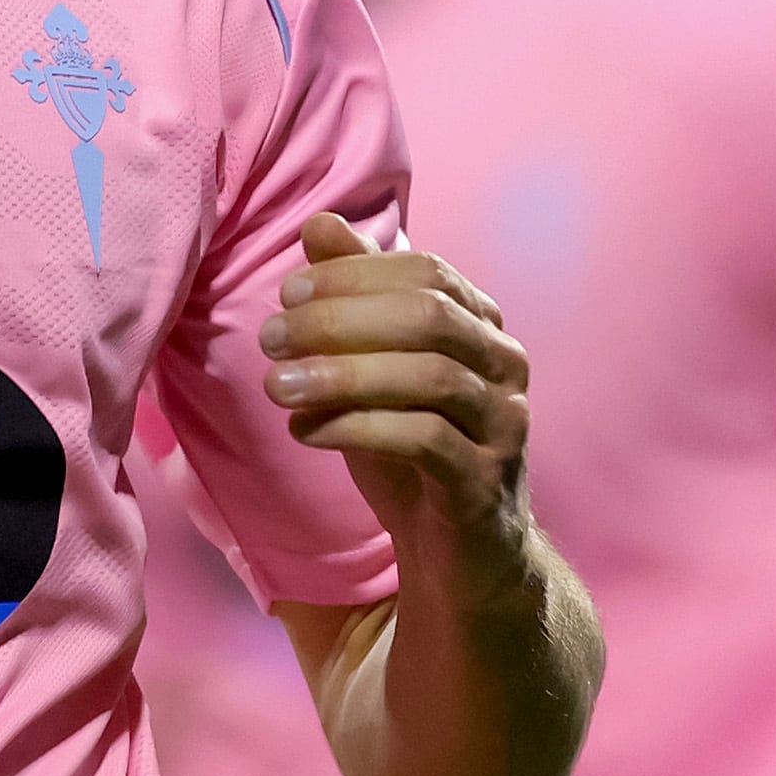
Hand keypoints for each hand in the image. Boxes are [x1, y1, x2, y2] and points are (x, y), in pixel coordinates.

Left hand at [260, 213, 535, 596]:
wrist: (461, 552)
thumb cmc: (410, 446)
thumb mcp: (374, 366)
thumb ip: (354, 296)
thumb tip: (319, 224)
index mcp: (482, 325)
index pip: (426, 271)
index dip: (354, 274)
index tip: (288, 292)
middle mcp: (505, 365)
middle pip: (429, 316)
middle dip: (340, 318)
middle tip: (270, 336)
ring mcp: (505, 424)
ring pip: (428, 376)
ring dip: (341, 374)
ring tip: (276, 385)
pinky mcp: (485, 481)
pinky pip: (425, 439)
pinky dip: (356, 427)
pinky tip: (305, 431)